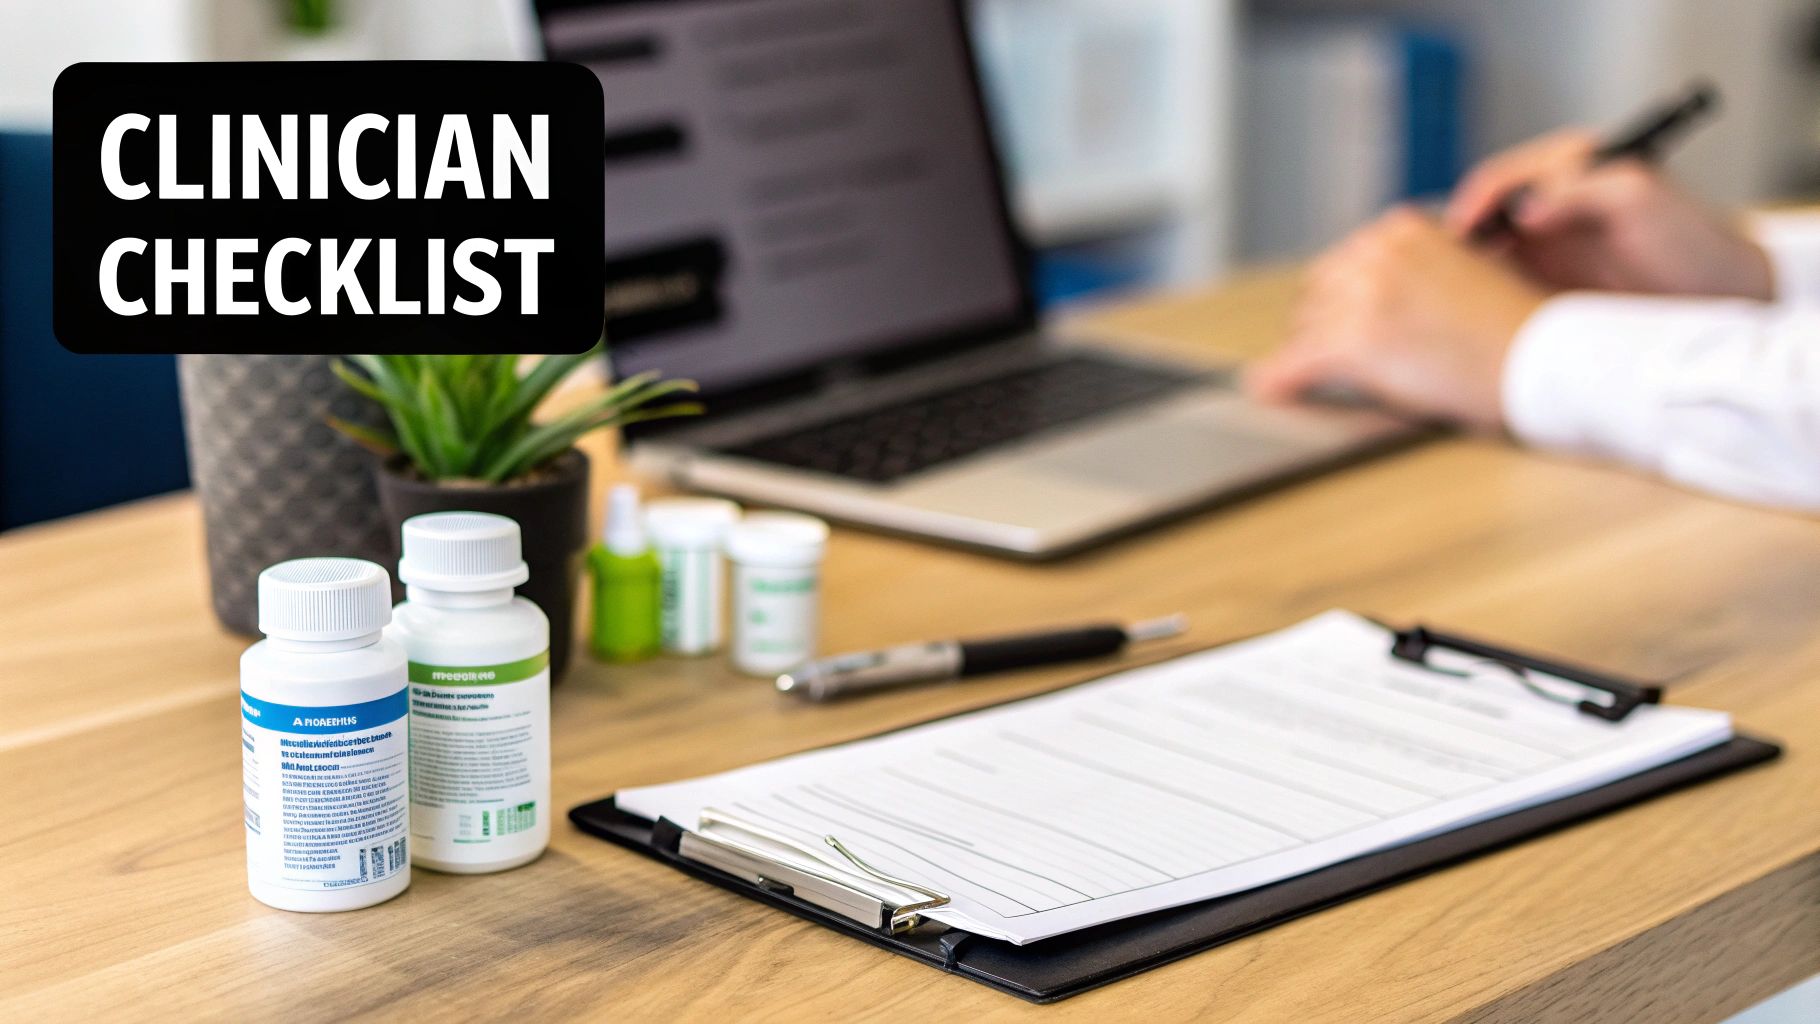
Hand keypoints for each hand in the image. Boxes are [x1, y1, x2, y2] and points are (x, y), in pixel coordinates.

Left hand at [1246, 208, 1546, 429]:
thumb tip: (1374, 293)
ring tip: (1302, 378)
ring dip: (1307, 355)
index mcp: (1400, 229)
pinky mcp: (1353, 342)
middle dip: (1318, 325)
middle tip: (1322, 355)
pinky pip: (1294, 363)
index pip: (1342, 263)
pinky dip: (1278, 380)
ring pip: (1304, 330)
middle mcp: (1374, 252)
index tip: (1337, 322)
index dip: (1337, 301)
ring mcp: (1362, 296)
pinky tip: (1265, 390)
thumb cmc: (1515, 325)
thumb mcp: (1465, 268)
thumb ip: (1417, 267)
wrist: (1544, 357)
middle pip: (1316, 294)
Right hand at [1445, 128, 1772, 298]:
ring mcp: (1547, 241)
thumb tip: (1523, 211)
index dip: (1474, 203)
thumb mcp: (1639, 199)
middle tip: (1442, 269)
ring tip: (1451, 294)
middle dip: (1459, 239)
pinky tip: (1475, 311)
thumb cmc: (1692, 241)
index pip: (1501, 177)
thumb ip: (1580, 191)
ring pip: (1484, 249)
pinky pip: (1498, 282)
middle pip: (1482, 213)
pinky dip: (1480, 294)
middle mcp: (1552, 198)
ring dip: (1464, 269)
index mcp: (1572, 165)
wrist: (1722, 298)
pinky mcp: (1546, 280)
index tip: (1461, 233)